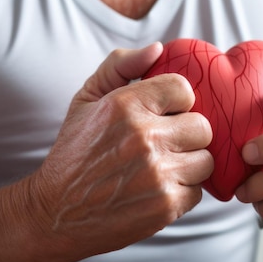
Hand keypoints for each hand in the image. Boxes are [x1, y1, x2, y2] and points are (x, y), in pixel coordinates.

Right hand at [28, 43, 213, 260]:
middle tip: (164, 143)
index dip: (177, 102)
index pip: (183, 88)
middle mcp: (143, 137)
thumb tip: (158, 49)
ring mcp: (157, 174)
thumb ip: (120, 66)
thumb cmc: (74, 152)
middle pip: (202, 126)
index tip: (164, 114)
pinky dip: (181, 191)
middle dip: (185, 134)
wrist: (57, 212)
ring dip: (188, 164)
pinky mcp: (165, 205)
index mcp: (124, 106)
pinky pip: (197, 191)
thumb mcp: (85, 100)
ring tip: (161, 167)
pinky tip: (156, 189)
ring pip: (205, 160)